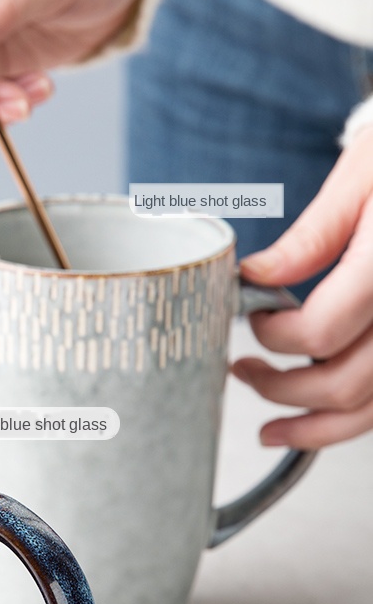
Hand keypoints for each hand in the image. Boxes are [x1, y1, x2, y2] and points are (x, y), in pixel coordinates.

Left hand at [232, 126, 372, 448]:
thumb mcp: (363, 175)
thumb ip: (310, 236)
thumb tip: (254, 277)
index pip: (319, 330)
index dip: (272, 335)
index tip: (252, 318)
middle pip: (343, 384)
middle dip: (281, 389)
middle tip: (244, 371)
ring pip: (372, 410)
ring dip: (317, 427)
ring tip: (273, 428)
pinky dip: (355, 417)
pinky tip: (322, 417)